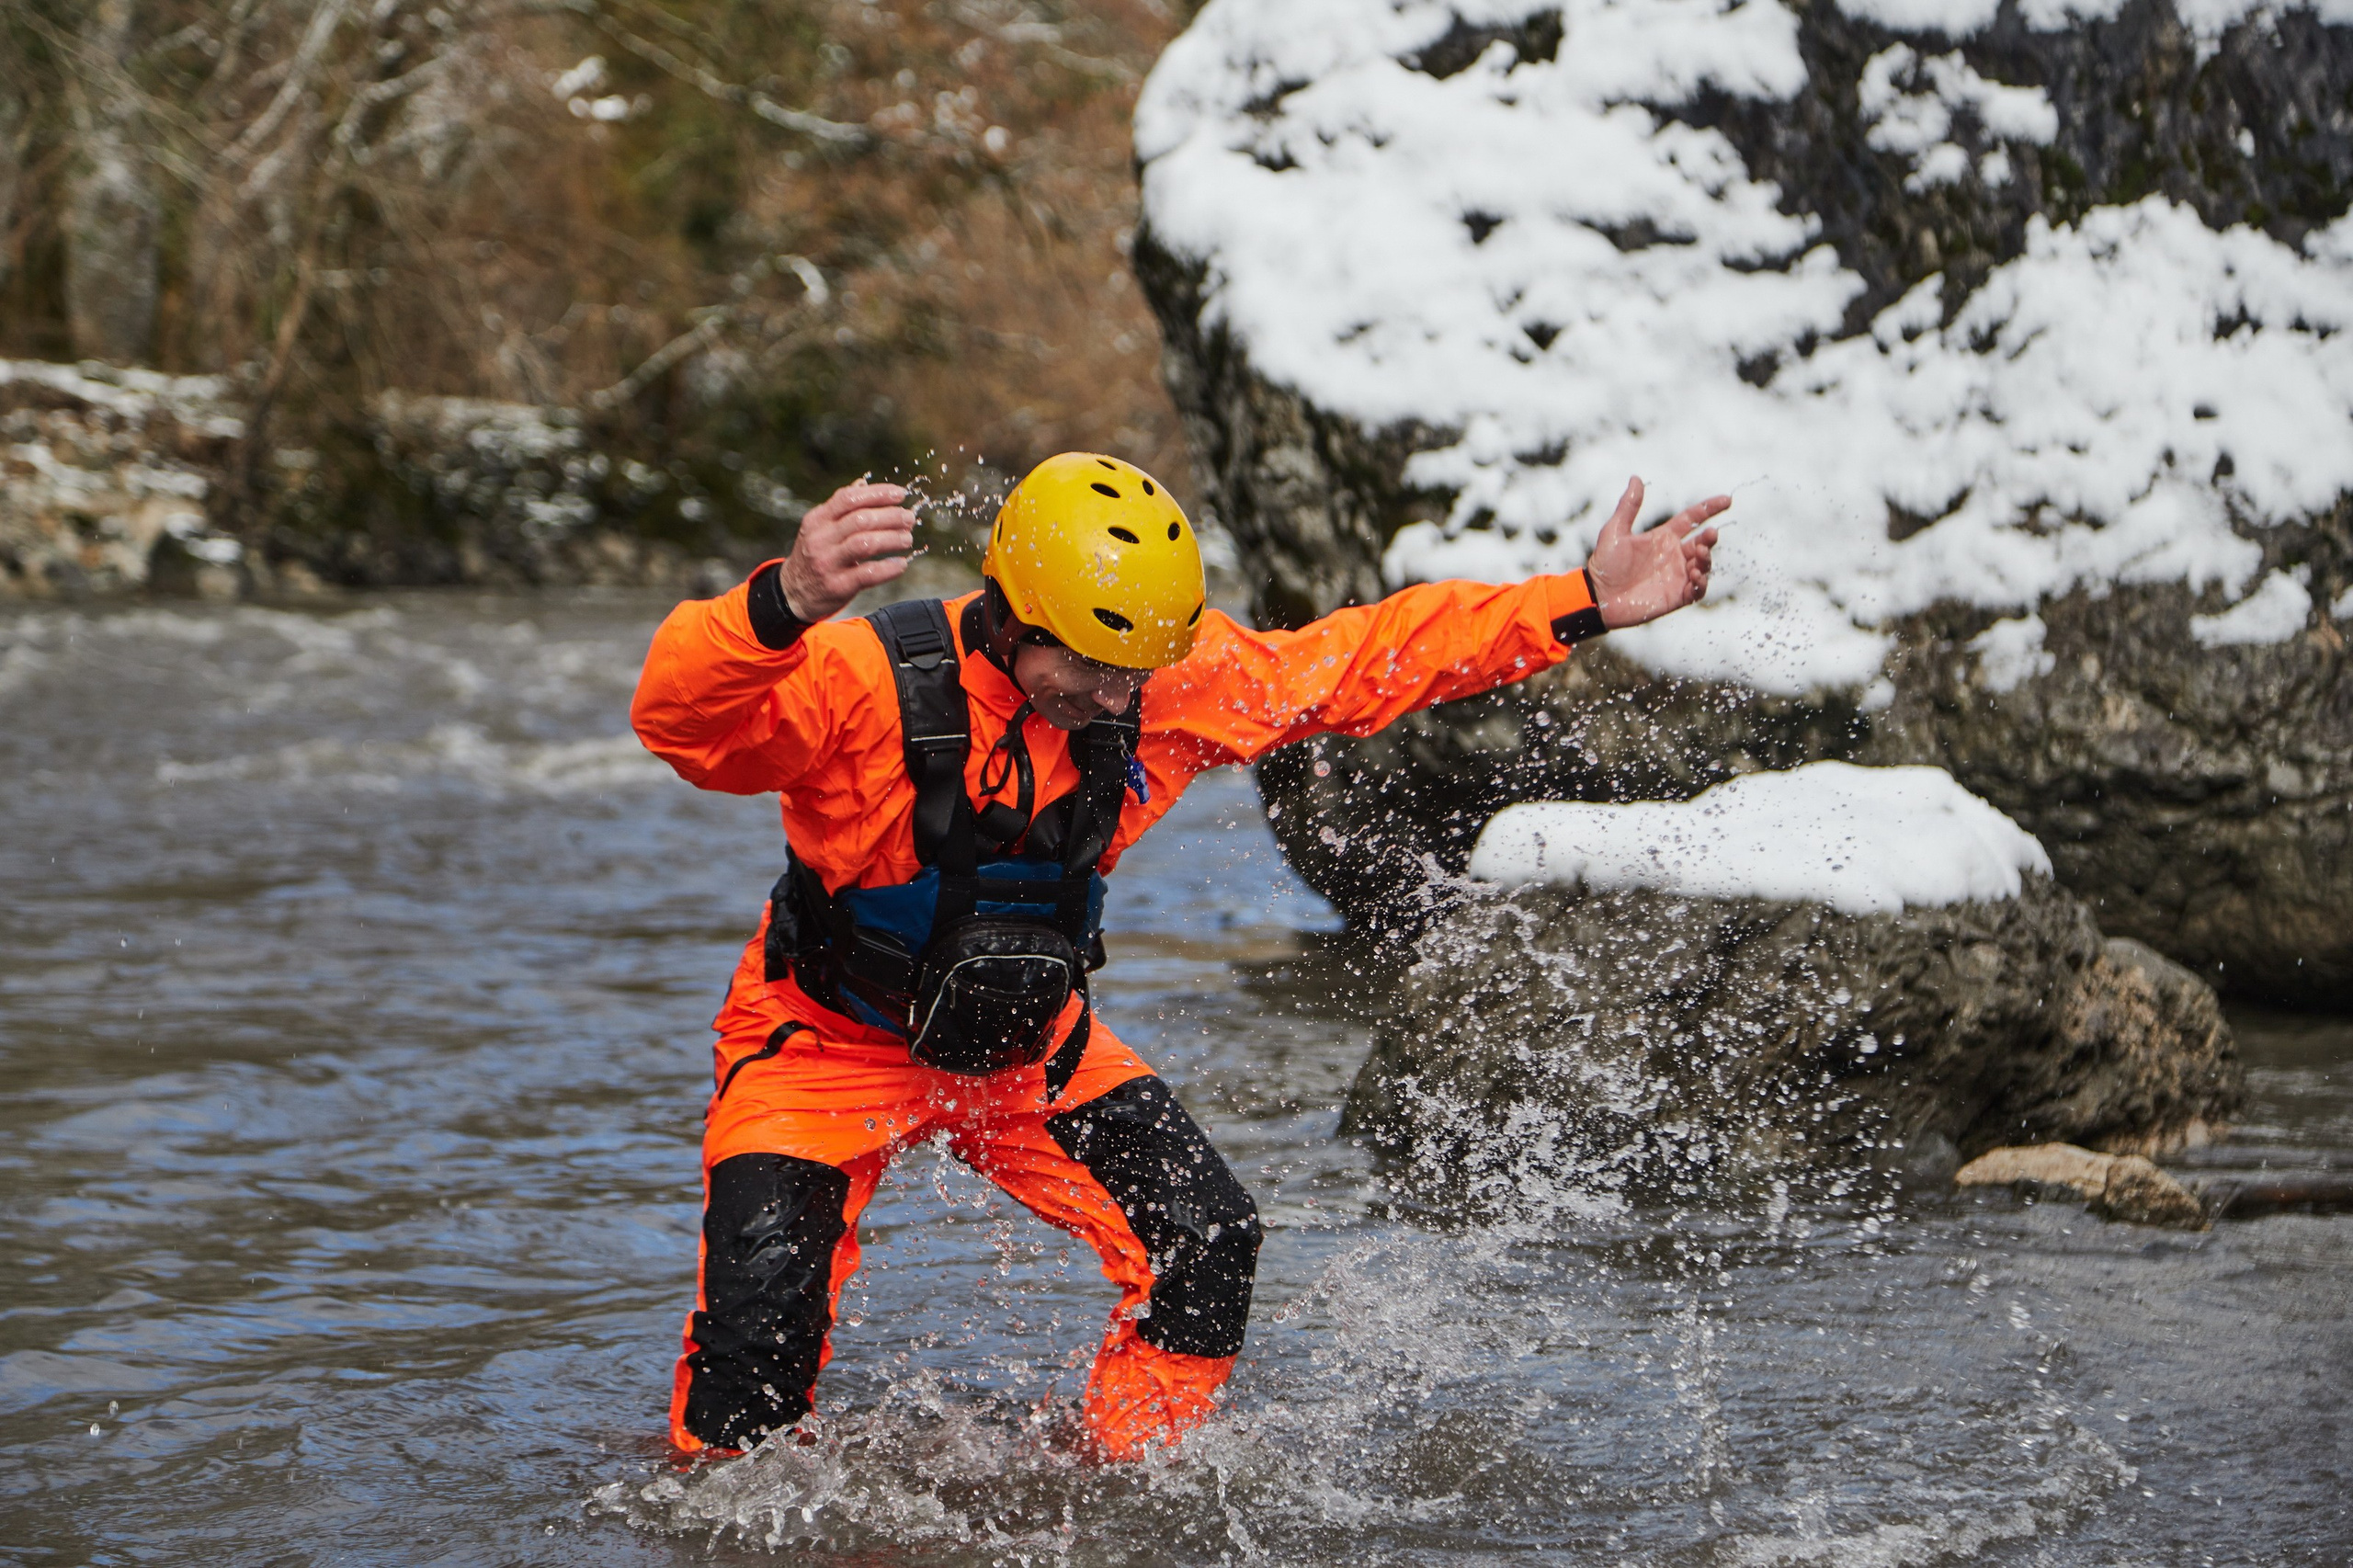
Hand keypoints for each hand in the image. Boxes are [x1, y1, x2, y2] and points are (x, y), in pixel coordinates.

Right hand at [777, 482, 918, 622]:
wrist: (793, 594)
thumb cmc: (815, 556)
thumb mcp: (820, 529)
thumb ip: (840, 508)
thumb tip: (862, 483)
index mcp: (817, 520)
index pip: (848, 498)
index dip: (877, 493)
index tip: (900, 494)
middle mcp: (820, 539)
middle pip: (860, 520)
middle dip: (890, 516)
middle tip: (909, 518)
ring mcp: (827, 563)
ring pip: (865, 544)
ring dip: (892, 539)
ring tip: (907, 538)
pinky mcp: (837, 586)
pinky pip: (868, 574)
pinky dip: (888, 568)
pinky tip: (901, 564)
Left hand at [1583, 477, 1725, 629]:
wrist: (1598, 597)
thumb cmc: (1604, 564)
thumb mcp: (1615, 531)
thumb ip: (1628, 506)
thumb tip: (1635, 478)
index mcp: (1663, 537)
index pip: (1692, 518)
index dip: (1709, 509)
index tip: (1727, 500)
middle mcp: (1674, 555)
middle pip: (1702, 542)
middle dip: (1710, 537)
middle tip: (1710, 534)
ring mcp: (1676, 575)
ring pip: (1703, 564)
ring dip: (1706, 559)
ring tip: (1699, 554)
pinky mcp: (1676, 596)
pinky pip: (1697, 590)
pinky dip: (1701, 583)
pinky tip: (1695, 576)